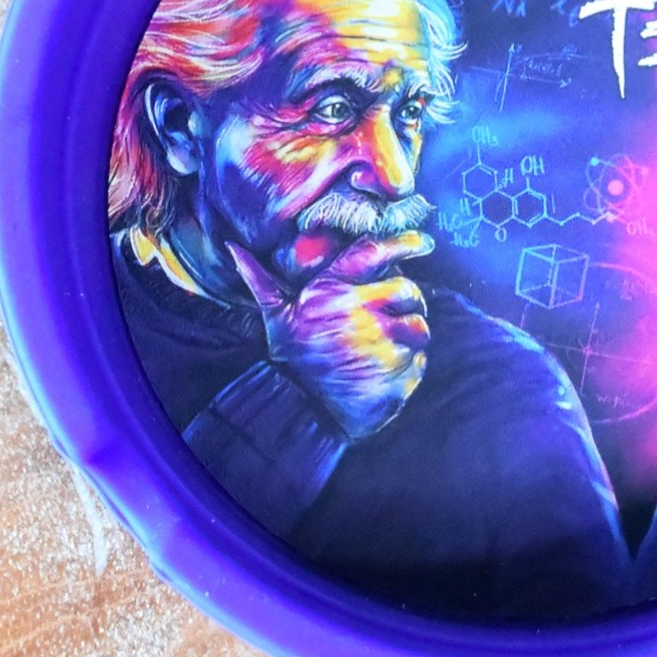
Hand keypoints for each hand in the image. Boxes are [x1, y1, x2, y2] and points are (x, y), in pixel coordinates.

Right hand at [227, 231, 434, 439]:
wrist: (299, 414)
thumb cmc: (290, 360)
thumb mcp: (276, 317)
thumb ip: (262, 279)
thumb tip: (234, 247)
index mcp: (333, 292)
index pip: (376, 252)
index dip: (405, 242)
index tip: (422, 242)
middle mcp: (361, 314)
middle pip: (408, 290)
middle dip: (408, 299)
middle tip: (398, 309)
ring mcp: (383, 346)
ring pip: (419, 327)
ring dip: (411, 333)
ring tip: (391, 343)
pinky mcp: (398, 376)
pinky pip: (420, 361)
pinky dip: (411, 364)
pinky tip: (387, 369)